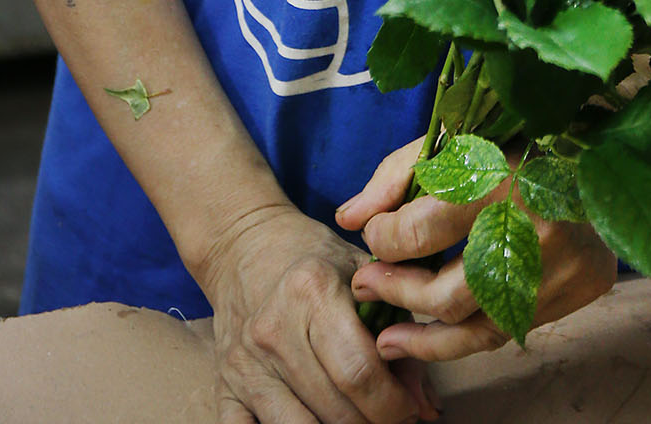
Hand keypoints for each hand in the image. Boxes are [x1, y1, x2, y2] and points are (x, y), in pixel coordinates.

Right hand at [200, 197, 441, 423]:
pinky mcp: (223, 385)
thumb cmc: (315, 259)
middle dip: (372, 423)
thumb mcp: (363, 275)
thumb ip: (400, 331)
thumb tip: (427, 407)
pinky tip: (314, 420)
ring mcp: (244, 362)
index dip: (393, 404)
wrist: (245, 244)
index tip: (409, 408)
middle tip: (390, 416)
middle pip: (334, 409)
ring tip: (357, 418)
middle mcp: (274, 328)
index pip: (359, 371)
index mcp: (313, 290)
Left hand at [336, 139, 617, 364]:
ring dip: (422, 337)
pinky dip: (464, 340)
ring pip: (477, 326)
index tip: (374, 233)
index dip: (383, 237)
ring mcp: (561, 267)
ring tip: (386, 337)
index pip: (420, 230)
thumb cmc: (515, 143)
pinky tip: (428, 340)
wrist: (600, 154)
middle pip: (446, 293)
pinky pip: (508, 328)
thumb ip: (396, 177)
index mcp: (499, 177)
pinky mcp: (579, 287)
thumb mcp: (453, 141)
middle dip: (396, 292)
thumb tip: (347, 217)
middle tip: (365, 284)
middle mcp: (534, 228)